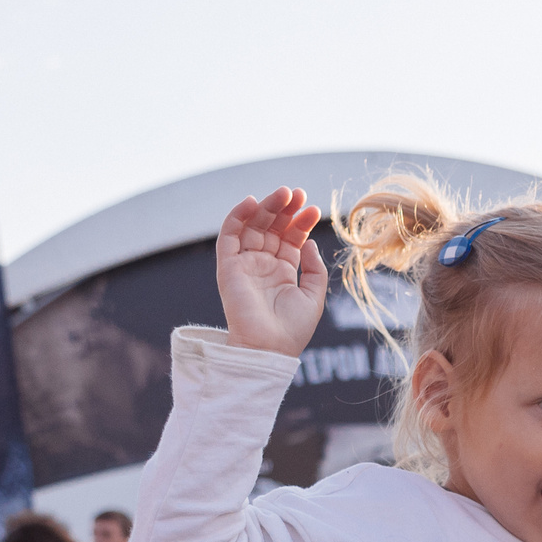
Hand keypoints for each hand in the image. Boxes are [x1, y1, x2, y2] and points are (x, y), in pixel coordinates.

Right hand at [218, 187, 328, 357]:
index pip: (290, 239)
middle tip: (297, 193)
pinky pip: (228, 235)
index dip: (301, 223)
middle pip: (272, 228)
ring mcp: (245, 264)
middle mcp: (262, 265)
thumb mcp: (313, 296)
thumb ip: (314, 268)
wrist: (269, 348)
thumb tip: (309, 243)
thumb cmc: (292, 329)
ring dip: (266, 207)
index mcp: (282, 272)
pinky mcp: (228, 266)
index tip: (313, 209)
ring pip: (252, 226)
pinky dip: (237, 216)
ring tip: (283, 193)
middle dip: (285, 209)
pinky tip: (253, 202)